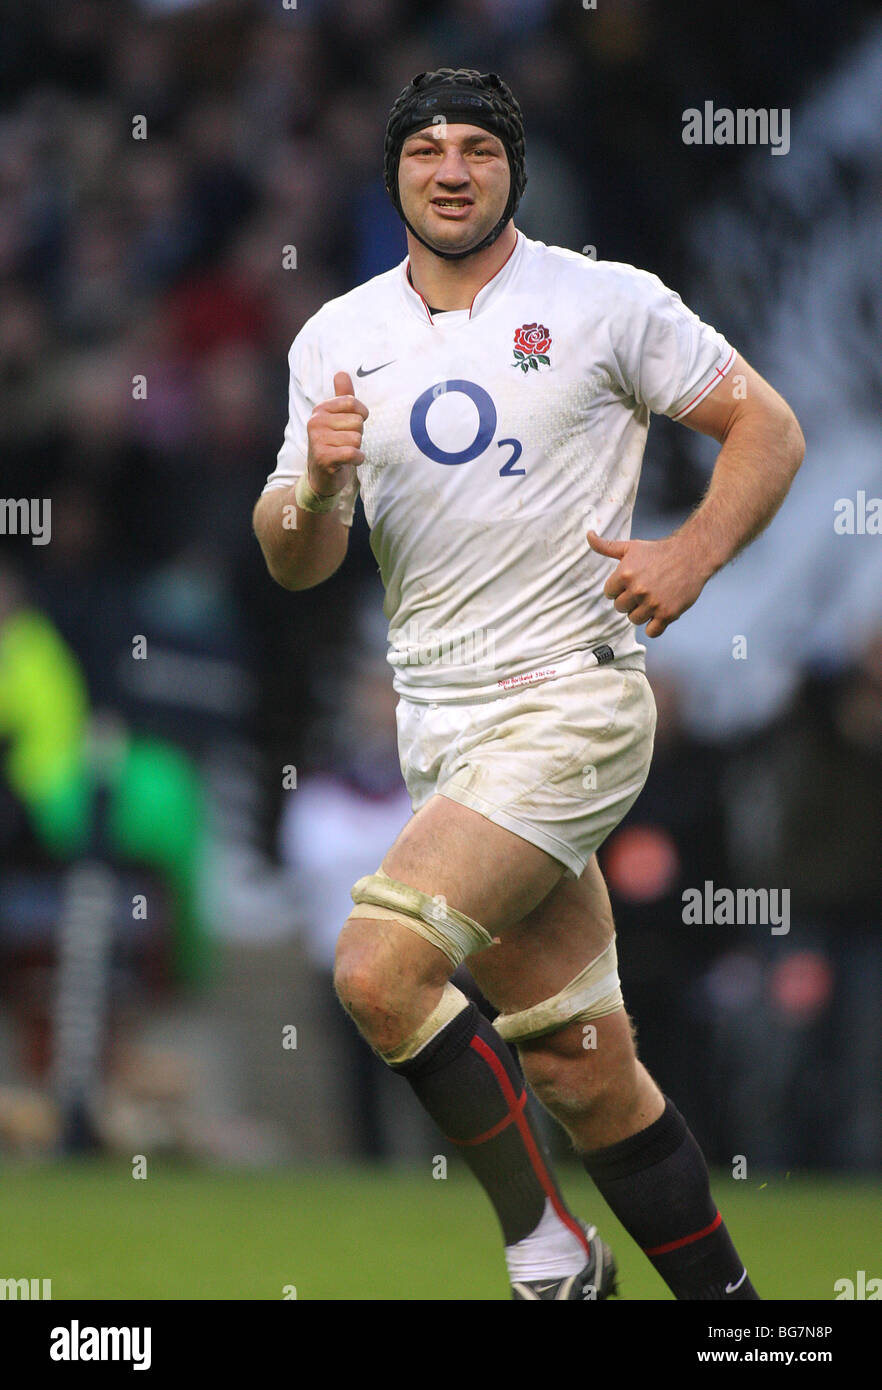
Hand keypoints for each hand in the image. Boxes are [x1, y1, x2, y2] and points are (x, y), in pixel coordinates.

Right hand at [305, 371, 368, 496]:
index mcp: (320, 409)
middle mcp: (315, 422)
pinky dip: (357, 459)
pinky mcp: (324, 457)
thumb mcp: (338, 418)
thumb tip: (341, 372)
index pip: (352, 403)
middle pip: (357, 423)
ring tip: (343, 452)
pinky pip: (353, 453)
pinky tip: (347, 461)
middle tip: (344, 443)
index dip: (361, 415)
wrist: (322, 475)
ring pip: (356, 438)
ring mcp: (318, 440)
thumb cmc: (334, 444)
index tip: (353, 424)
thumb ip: (342, 396)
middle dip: (357, 435)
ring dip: (356, 448)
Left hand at [586, 530, 708, 637]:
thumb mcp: (631, 547)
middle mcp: (637, 590)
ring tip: (652, 598)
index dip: (619, 588)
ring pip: (634, 620)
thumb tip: (588, 534)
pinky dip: (654, 626)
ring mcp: (653, 603)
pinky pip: (652, 632)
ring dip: (641, 612)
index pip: (609, 593)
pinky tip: (659, 613)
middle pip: (620, 608)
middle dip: (629, 600)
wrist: (692, 555)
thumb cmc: (659, 551)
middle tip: (644, 589)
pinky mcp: (668, 614)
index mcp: (624, 574)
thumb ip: (606, 546)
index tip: (632, 582)